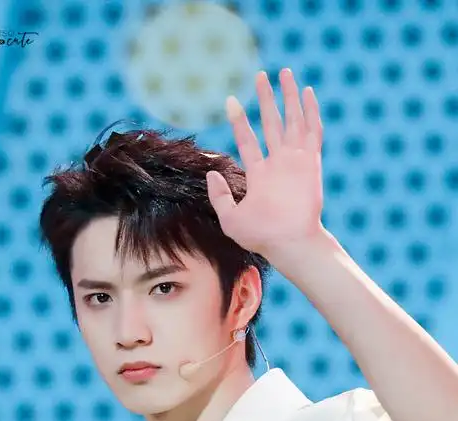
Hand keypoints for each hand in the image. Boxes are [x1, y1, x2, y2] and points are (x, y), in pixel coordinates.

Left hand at [206, 68, 323, 269]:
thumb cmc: (261, 236)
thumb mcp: (230, 218)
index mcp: (260, 175)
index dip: (239, 120)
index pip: (248, 140)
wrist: (290, 242)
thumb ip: (220, 196)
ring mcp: (296, 161)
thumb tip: (212, 173)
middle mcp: (278, 164)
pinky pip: (313, 132)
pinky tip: (307, 92)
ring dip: (289, 97)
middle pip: (271, 123)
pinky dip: (311, 112)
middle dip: (266, 99)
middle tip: (260, 76)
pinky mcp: (311, 162)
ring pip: (292, 121)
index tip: (231, 100)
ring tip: (284, 73)